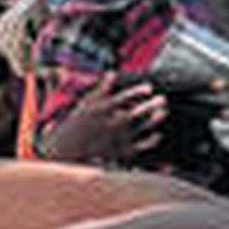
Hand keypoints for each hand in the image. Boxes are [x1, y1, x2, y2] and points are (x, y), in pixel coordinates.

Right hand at [40, 73, 166, 164]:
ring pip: (137, 131)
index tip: (149, 88)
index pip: (122, 99)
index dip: (137, 92)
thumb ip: (100, 89)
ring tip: (163, 113)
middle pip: (133, 115)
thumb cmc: (75, 126)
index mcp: (99, 112)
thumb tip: (113, 73)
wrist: (65, 153)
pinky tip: (157, 135)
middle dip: (149, 106)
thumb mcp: (84, 104)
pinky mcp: (117, 154)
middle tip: (162, 99)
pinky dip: (149, 142)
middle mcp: (108, 126)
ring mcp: (113, 141)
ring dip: (152, 121)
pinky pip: (136, 148)